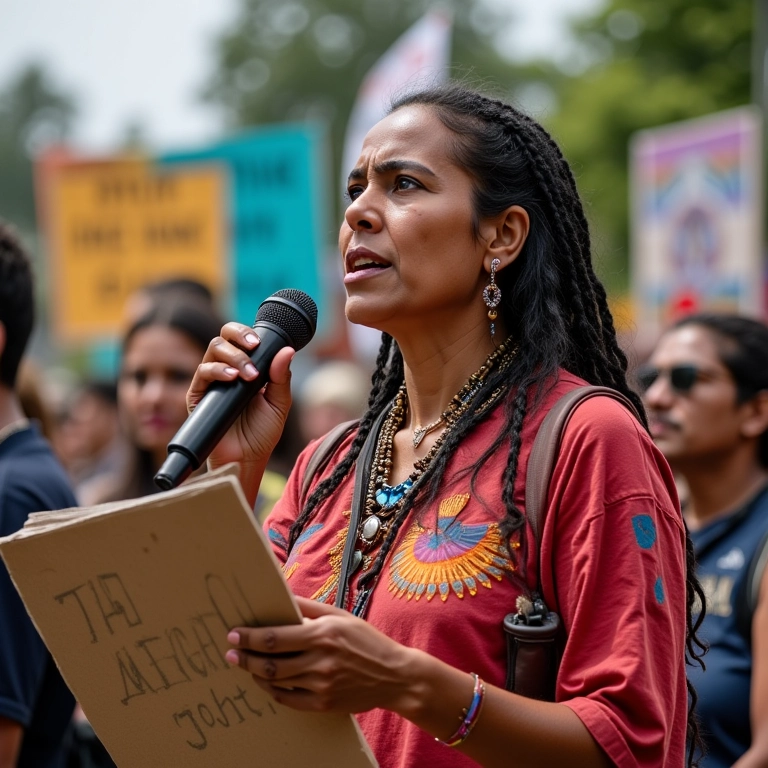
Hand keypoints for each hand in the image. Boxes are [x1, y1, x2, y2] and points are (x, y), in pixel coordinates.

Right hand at [186, 322, 294, 468]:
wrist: (248, 458)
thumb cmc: (263, 432)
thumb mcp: (279, 403)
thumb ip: (281, 377)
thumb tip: (287, 350)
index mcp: (246, 367)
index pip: (240, 338)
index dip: (246, 333)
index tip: (259, 343)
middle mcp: (226, 370)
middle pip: (224, 338)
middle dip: (239, 338)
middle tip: (254, 349)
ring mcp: (211, 382)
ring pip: (213, 350)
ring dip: (232, 356)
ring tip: (247, 375)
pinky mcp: (198, 396)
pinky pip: (202, 373)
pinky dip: (216, 370)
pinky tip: (231, 378)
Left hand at [224, 597, 415, 714]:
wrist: (394, 675)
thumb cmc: (366, 640)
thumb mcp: (340, 616)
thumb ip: (309, 608)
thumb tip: (282, 597)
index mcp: (323, 634)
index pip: (275, 637)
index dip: (250, 637)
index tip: (234, 634)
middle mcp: (320, 660)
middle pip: (270, 662)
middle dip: (245, 657)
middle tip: (230, 652)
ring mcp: (321, 685)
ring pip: (276, 682)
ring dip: (255, 673)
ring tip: (246, 665)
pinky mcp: (323, 704)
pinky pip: (288, 700)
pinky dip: (273, 691)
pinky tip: (266, 682)